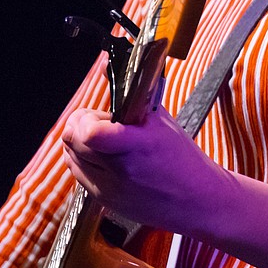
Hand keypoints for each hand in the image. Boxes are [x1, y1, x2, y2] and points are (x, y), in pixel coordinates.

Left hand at [60, 105, 231, 235]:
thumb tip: (103, 65)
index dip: (85, 119)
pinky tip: (103, 156)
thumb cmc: (181, 156)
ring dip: (78, 143)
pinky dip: (83, 160)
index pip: (91, 134)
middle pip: (73, 142)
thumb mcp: (160, 117)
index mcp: (138, 145)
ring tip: (101, 139)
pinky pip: (78, 174)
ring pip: (70, 158)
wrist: (196, 200)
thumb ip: (129, 93)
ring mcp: (110, 189)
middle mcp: (121, 170)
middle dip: (79, 125)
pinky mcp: (105, 201)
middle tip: (97, 121)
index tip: (96, 114)